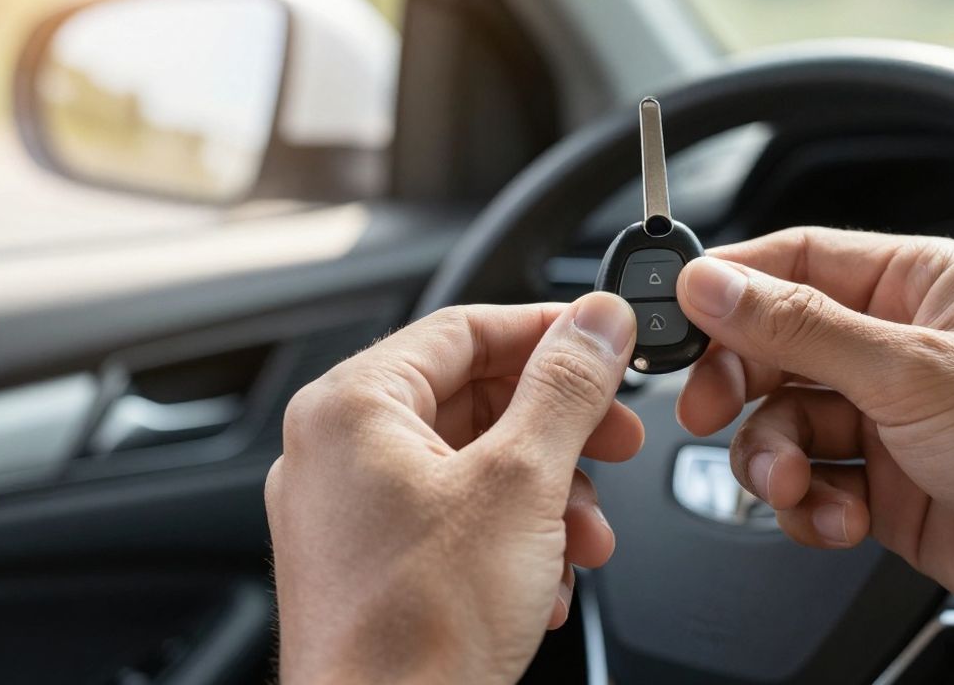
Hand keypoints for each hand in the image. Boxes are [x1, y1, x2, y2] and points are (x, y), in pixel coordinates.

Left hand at [265, 294, 639, 684]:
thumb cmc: (417, 630)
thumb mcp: (520, 484)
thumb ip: (566, 387)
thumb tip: (598, 322)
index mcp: (351, 407)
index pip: (464, 328)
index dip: (548, 331)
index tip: (607, 341)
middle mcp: (337, 451)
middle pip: (475, 397)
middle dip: (560, 430)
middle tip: (617, 438)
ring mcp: (350, 511)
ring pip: (474, 464)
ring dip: (548, 495)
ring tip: (583, 537)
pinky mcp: (372, 563)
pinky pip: (456, 517)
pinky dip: (513, 537)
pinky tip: (547, 578)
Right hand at [674, 227, 953, 682]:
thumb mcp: (911, 370)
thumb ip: (799, 327)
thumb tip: (712, 285)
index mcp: (917, 284)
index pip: (795, 262)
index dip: (730, 287)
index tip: (678, 318)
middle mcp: (898, 347)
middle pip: (775, 348)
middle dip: (741, 385)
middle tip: (710, 410)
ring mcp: (889, 420)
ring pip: (784, 423)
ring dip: (776, 457)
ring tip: (796, 482)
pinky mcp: (884, 487)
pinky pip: (810, 485)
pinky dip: (808, 507)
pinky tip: (836, 518)